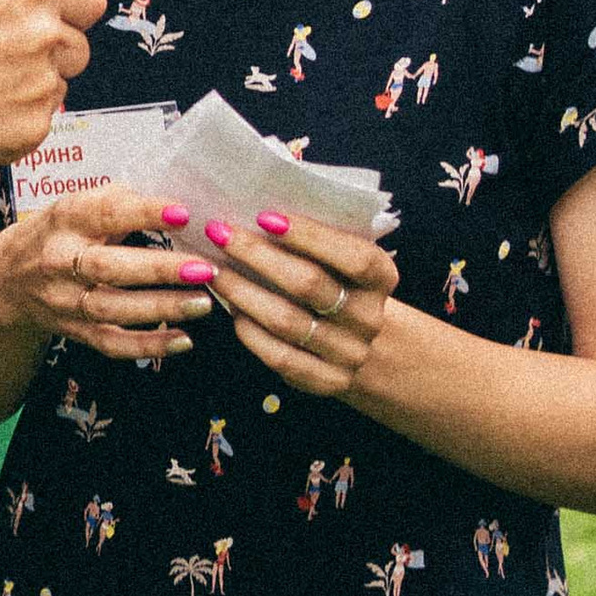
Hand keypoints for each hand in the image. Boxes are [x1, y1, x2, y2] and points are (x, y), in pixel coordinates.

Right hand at [0, 0, 103, 171]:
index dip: (64, 4)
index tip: (31, 13)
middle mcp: (46, 40)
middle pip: (76, 45)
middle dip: (44, 46)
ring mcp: (40, 90)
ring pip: (56, 85)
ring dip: (28, 83)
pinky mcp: (28, 133)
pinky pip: (37, 122)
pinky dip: (13, 119)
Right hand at [0, 189, 212, 366]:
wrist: (6, 281)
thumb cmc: (54, 235)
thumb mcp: (73, 207)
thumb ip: (116, 202)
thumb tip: (171, 203)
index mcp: (64, 220)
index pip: (104, 213)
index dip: (143, 212)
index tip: (183, 214)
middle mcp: (59, 261)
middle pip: (108, 267)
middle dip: (159, 269)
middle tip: (204, 268)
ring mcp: (65, 301)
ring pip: (113, 309)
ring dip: (161, 308)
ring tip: (203, 302)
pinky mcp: (73, 331)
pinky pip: (112, 343)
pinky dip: (149, 345)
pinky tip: (183, 340)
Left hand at [200, 209, 397, 396]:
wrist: (355, 339)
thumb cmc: (336, 282)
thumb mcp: (340, 257)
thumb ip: (313, 239)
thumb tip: (257, 214)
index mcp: (382, 277)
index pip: (351, 256)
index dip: (309, 236)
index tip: (264, 216)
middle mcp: (370, 317)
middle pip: (309, 285)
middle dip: (258, 255)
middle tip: (220, 234)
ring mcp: (351, 353)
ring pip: (287, 321)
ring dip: (243, 292)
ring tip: (214, 269)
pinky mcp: (328, 381)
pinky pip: (280, 356)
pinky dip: (250, 331)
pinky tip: (231, 309)